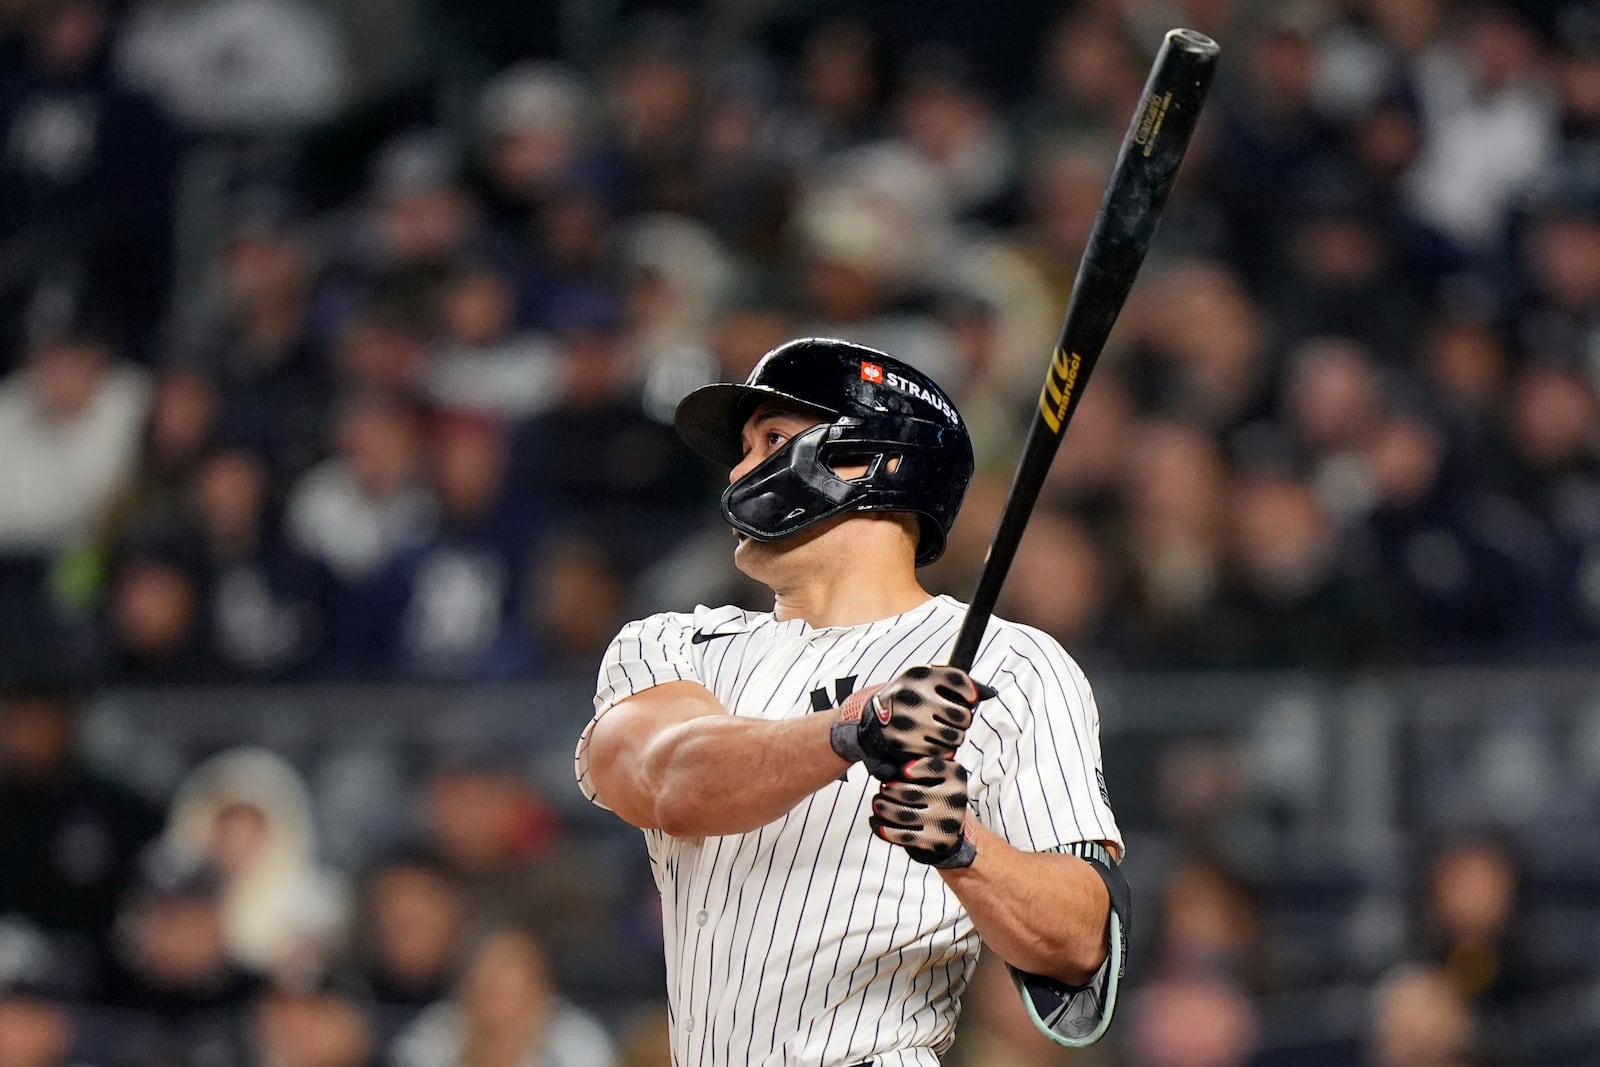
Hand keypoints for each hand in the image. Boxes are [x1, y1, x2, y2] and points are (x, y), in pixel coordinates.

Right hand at [829, 665, 994, 779]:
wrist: (866, 724)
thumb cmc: (906, 702)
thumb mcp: (925, 684)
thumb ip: (957, 686)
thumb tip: (992, 693)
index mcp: (919, 673)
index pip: (960, 682)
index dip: (970, 695)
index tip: (966, 701)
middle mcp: (911, 694)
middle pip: (962, 715)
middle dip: (961, 723)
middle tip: (950, 723)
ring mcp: (906, 719)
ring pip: (954, 737)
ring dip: (952, 740)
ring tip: (939, 735)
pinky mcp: (902, 742)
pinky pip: (940, 753)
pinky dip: (940, 753)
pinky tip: (929, 746)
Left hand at [868, 755, 976, 868]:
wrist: (951, 828)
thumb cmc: (936, 793)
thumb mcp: (936, 774)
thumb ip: (917, 765)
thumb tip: (886, 770)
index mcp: (955, 774)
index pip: (933, 766)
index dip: (915, 768)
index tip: (902, 770)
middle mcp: (955, 798)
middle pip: (911, 793)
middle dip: (890, 790)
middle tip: (882, 788)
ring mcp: (945, 822)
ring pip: (904, 815)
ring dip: (884, 808)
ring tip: (877, 803)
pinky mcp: (935, 841)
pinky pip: (903, 835)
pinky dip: (884, 828)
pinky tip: (875, 821)